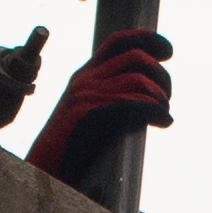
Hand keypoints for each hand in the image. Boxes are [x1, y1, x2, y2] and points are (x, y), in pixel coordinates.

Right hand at [29, 28, 174, 183]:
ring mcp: (86, 94)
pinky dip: (155, 110)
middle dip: (161, 75)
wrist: (43, 172)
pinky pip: (133, 102)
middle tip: (167, 98)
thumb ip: (120, 104)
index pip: (118, 42)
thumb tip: (156, 104)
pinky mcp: (89, 113)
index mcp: (86, 76)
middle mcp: (86, 79)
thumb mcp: (98, 119)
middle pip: (135, 57)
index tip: (168, 51)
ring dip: (160, 97)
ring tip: (164, 114)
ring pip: (138, 80)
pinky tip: (163, 121)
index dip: (147, 39)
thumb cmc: (71, 152)